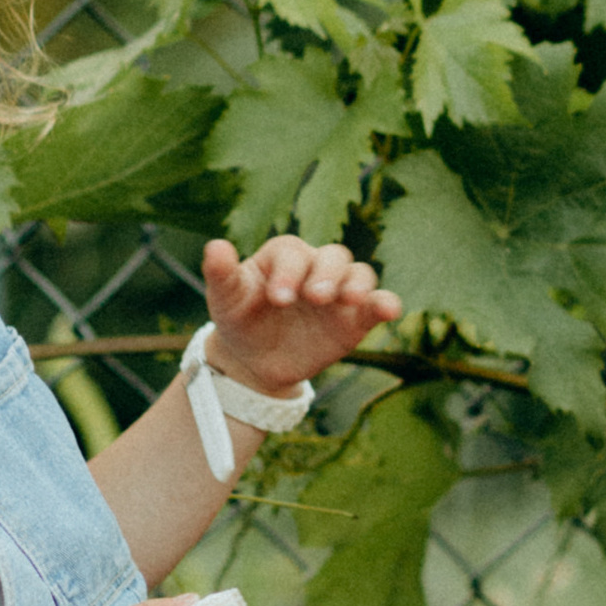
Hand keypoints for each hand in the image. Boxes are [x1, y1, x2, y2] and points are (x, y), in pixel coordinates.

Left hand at [201, 233, 401, 393]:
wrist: (255, 359)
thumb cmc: (240, 318)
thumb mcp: (226, 298)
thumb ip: (222, 273)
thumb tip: (215, 246)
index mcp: (284, 256)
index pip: (293, 252)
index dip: (288, 271)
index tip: (278, 298)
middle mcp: (316, 267)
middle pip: (333, 256)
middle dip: (326, 275)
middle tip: (316, 297)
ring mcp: (339, 292)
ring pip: (359, 274)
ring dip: (358, 285)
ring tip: (350, 300)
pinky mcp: (356, 319)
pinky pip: (377, 304)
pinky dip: (386, 303)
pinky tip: (389, 310)